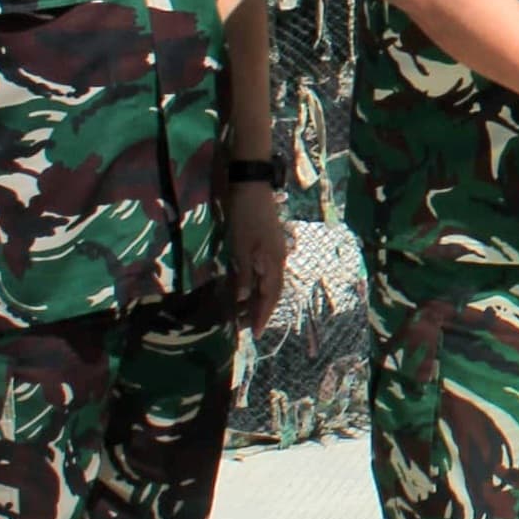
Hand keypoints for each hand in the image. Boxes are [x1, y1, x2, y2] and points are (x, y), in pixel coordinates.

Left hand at [227, 187, 288, 329]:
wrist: (251, 184)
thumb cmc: (245, 216)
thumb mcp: (240, 246)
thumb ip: (243, 273)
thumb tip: (242, 297)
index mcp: (273, 261)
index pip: (269, 296)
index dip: (262, 315)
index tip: (256, 333)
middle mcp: (277, 258)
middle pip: (273, 291)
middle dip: (262, 310)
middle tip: (250, 325)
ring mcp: (274, 249)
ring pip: (270, 281)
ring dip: (260, 297)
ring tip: (247, 310)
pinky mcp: (268, 242)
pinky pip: (267, 271)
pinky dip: (258, 283)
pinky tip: (249, 285)